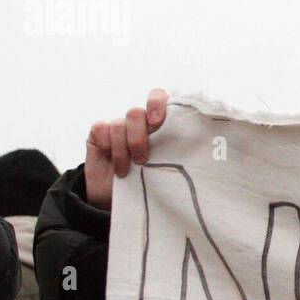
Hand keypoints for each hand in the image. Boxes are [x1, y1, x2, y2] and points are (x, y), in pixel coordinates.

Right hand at [84, 88, 168, 208]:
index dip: (156, 103)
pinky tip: (110, 160)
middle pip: (136, 113)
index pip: (158, 97)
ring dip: (122, 150)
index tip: (157, 121)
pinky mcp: (99, 133)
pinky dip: (107, 145)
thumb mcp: (167, 168)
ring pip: (119, 124)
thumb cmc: (149, 183)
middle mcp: (138, 122)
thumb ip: (176, 151)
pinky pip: (101, 128)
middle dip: (138, 138)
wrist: (117, 201)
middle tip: (142, 160)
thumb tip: (200, 147)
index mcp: (158, 125)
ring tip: (125, 171)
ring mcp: (118, 127)